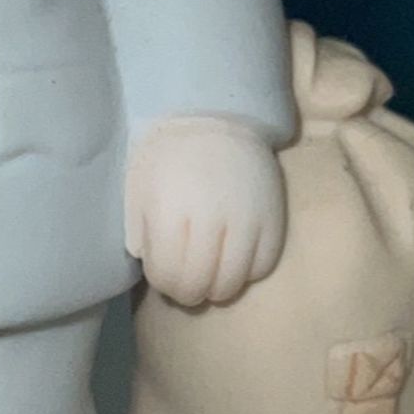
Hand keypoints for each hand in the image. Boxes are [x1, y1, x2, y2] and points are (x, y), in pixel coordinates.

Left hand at [125, 116, 286, 307]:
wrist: (213, 120)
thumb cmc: (168, 160)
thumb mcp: (140, 194)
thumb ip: (143, 236)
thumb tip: (156, 272)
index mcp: (168, 211)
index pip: (167, 274)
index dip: (164, 284)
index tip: (165, 278)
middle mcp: (208, 219)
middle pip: (199, 284)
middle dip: (188, 293)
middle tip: (187, 286)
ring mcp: (245, 220)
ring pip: (232, 282)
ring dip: (217, 290)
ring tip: (210, 279)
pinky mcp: (273, 218)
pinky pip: (262, 267)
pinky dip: (247, 273)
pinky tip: (234, 262)